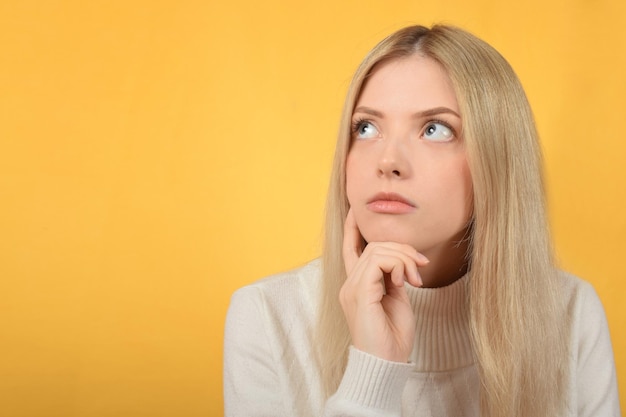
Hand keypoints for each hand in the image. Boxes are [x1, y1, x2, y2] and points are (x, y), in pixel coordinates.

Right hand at [339, 209, 428, 362]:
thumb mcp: (397, 300)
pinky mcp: (359, 293)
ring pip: (377, 250)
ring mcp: (352, 288)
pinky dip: (398, 265)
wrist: (385, 364)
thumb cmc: (392, 337)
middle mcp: (350, 284)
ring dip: (403, 258)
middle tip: (420, 267)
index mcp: (357, 286)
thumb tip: (400, 263)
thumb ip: (393, 279)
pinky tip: (405, 282)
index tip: (355, 211)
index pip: (350, 250)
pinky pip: (379, 261)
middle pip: (373, 246)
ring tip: (415, 278)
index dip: (352, 229)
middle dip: (402, 249)